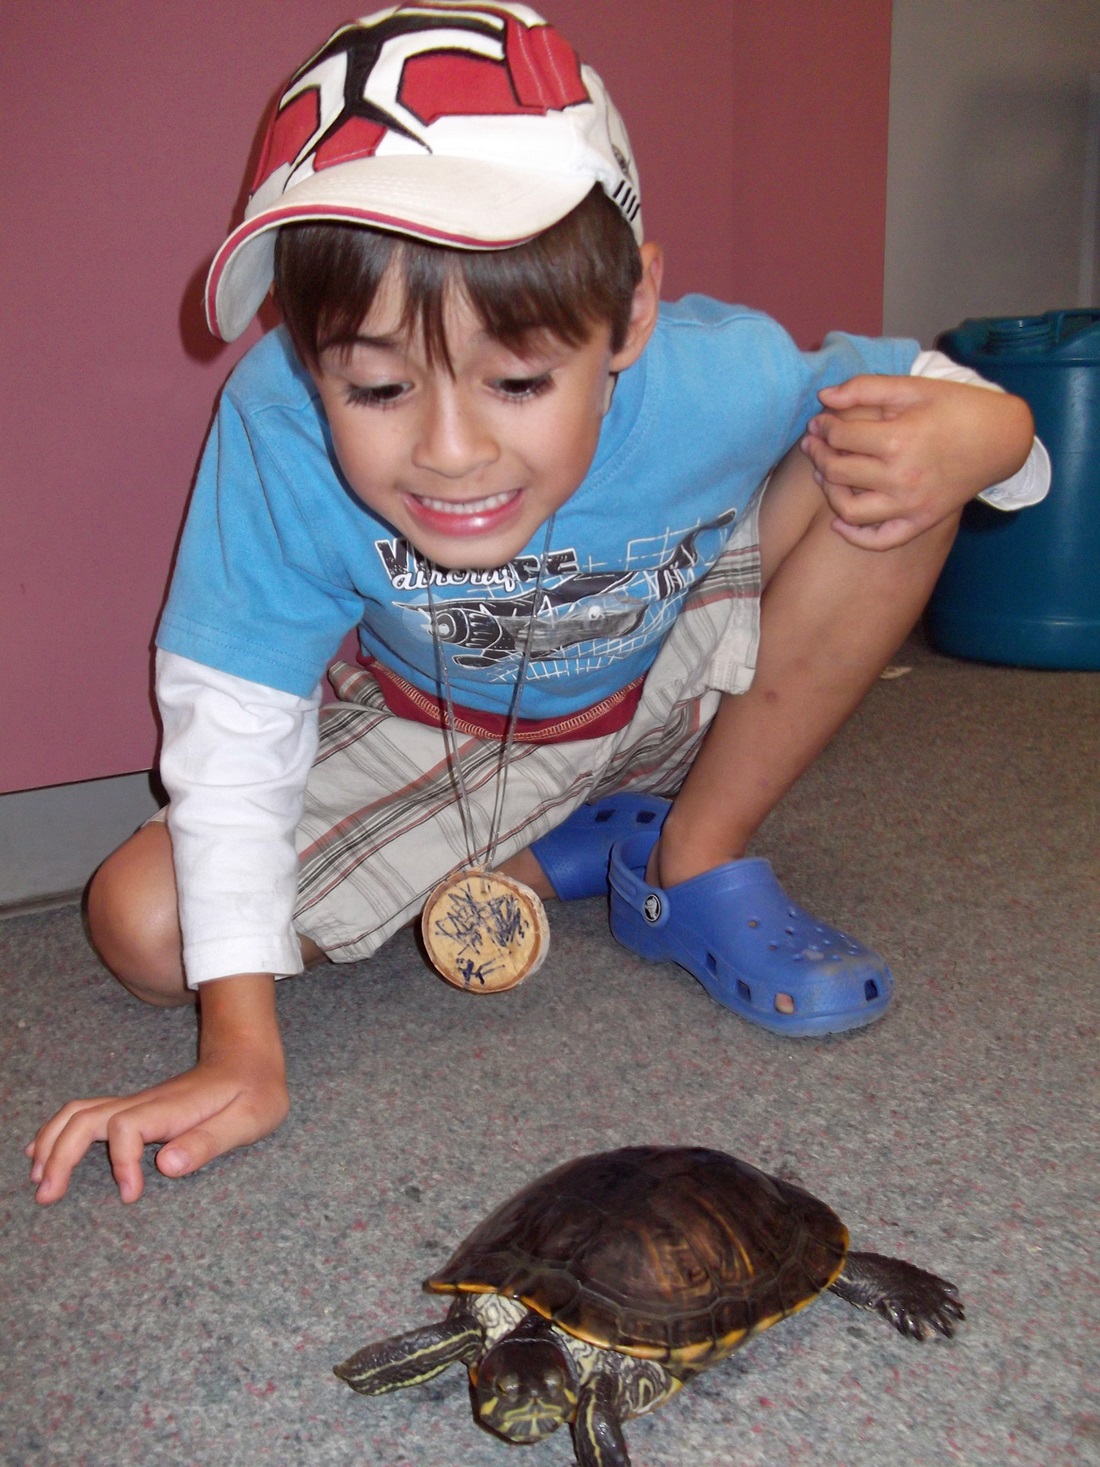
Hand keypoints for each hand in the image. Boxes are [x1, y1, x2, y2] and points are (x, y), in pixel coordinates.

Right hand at [26, 973, 286, 1203]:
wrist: (249, 1056)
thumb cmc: (254, 1091)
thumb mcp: (249, 1118)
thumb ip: (209, 1141)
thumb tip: (166, 1164)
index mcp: (174, 1106)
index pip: (127, 1127)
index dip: (122, 1161)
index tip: (131, 1194)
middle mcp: (148, 1102)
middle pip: (87, 1117)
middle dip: (62, 1155)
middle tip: (47, 1195)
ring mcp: (138, 1103)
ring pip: (80, 1112)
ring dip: (53, 1143)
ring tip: (38, 1180)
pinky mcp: (136, 1109)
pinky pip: (86, 1115)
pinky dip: (59, 1133)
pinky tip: (45, 1154)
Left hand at [800, 375, 1033, 549]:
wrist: (1001, 438)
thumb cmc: (956, 408)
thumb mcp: (913, 388)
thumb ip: (865, 388)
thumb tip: (823, 397)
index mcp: (898, 439)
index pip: (840, 437)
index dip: (823, 427)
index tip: (820, 423)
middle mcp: (902, 477)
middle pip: (838, 472)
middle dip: (819, 455)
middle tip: (815, 444)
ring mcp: (911, 505)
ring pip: (850, 511)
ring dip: (829, 492)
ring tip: (824, 475)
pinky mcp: (921, 522)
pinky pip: (880, 540)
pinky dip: (854, 536)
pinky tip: (838, 522)